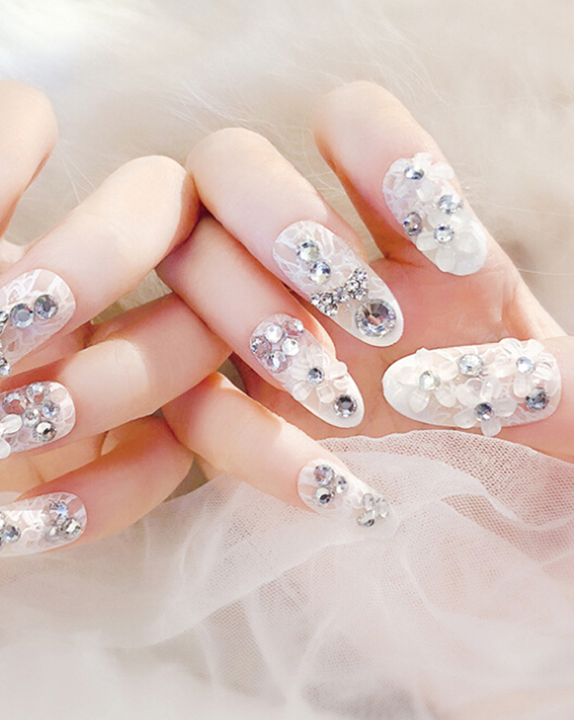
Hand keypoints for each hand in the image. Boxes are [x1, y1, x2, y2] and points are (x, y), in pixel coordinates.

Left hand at [0, 82, 234, 556]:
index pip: (17, 125)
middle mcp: (57, 289)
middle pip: (160, 201)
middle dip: (92, 260)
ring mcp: (104, 367)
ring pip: (191, 335)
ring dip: (102, 387)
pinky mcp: (121, 454)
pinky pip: (169, 460)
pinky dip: (107, 497)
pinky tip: (10, 528)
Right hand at [155, 82, 570, 530]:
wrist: (502, 594)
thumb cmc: (549, 504)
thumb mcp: (573, 415)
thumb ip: (555, 373)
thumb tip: (493, 364)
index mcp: (409, 254)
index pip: (347, 126)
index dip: (376, 146)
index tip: (443, 247)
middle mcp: (320, 283)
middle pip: (224, 166)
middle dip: (277, 216)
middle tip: (364, 313)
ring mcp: (261, 350)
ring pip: (185, 265)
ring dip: (247, 311)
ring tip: (340, 399)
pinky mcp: (226, 432)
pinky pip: (188, 406)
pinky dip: (246, 439)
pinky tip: (335, 490)